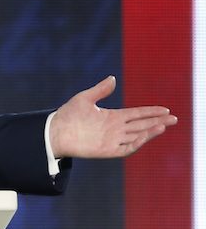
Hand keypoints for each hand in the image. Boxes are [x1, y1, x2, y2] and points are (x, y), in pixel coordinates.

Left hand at [48, 76, 177, 158]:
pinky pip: (127, 148)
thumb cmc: (67, 115)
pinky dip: (138, 142)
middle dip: (157, 121)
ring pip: (137, 136)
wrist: (54, 132)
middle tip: (174, 118)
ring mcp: (112, 140)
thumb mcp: (85, 98)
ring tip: (164, 125)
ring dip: (151, 131)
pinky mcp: (108, 150)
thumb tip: (112, 78)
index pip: (137, 114)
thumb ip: (100, 90)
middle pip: (141, 125)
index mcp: (112, 117)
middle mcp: (115, 129)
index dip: (151, 112)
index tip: (165, 109)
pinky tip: (147, 135)